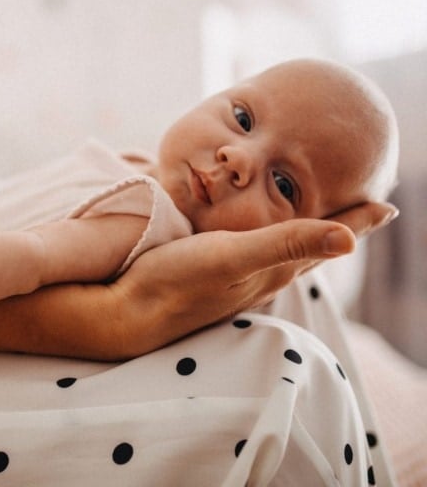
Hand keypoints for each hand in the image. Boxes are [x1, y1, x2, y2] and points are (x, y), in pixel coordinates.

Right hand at [112, 201, 397, 352]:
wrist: (128, 312)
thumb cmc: (177, 280)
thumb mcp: (232, 256)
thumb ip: (285, 244)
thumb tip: (350, 240)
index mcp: (273, 268)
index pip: (328, 240)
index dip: (358, 221)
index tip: (389, 204)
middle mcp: (261, 276)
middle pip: (312, 247)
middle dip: (338, 226)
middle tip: (361, 204)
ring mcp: (237, 280)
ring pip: (284, 252)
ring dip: (305, 232)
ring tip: (317, 215)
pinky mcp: (214, 278)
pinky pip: (255, 253)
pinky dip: (269, 237)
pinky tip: (256, 232)